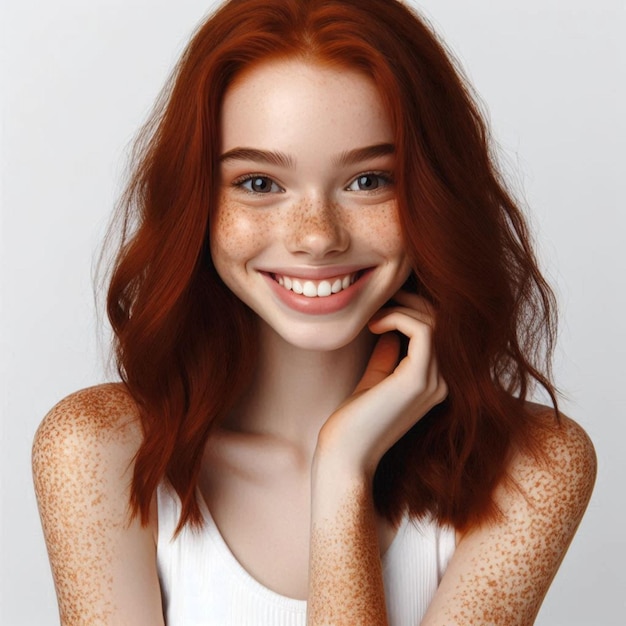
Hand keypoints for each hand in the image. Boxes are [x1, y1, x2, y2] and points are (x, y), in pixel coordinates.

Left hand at [316, 290, 447, 475]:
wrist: (345, 455)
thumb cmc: (354, 422)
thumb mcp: (375, 378)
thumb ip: (388, 354)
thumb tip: (390, 324)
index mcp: (433, 382)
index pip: (438, 332)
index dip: (413, 309)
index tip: (382, 304)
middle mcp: (441, 382)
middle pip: (440, 322)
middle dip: (411, 301)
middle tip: (380, 297)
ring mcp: (434, 382)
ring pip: (434, 322)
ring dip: (402, 307)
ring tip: (373, 313)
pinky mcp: (418, 380)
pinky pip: (422, 330)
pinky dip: (398, 317)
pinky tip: (373, 325)